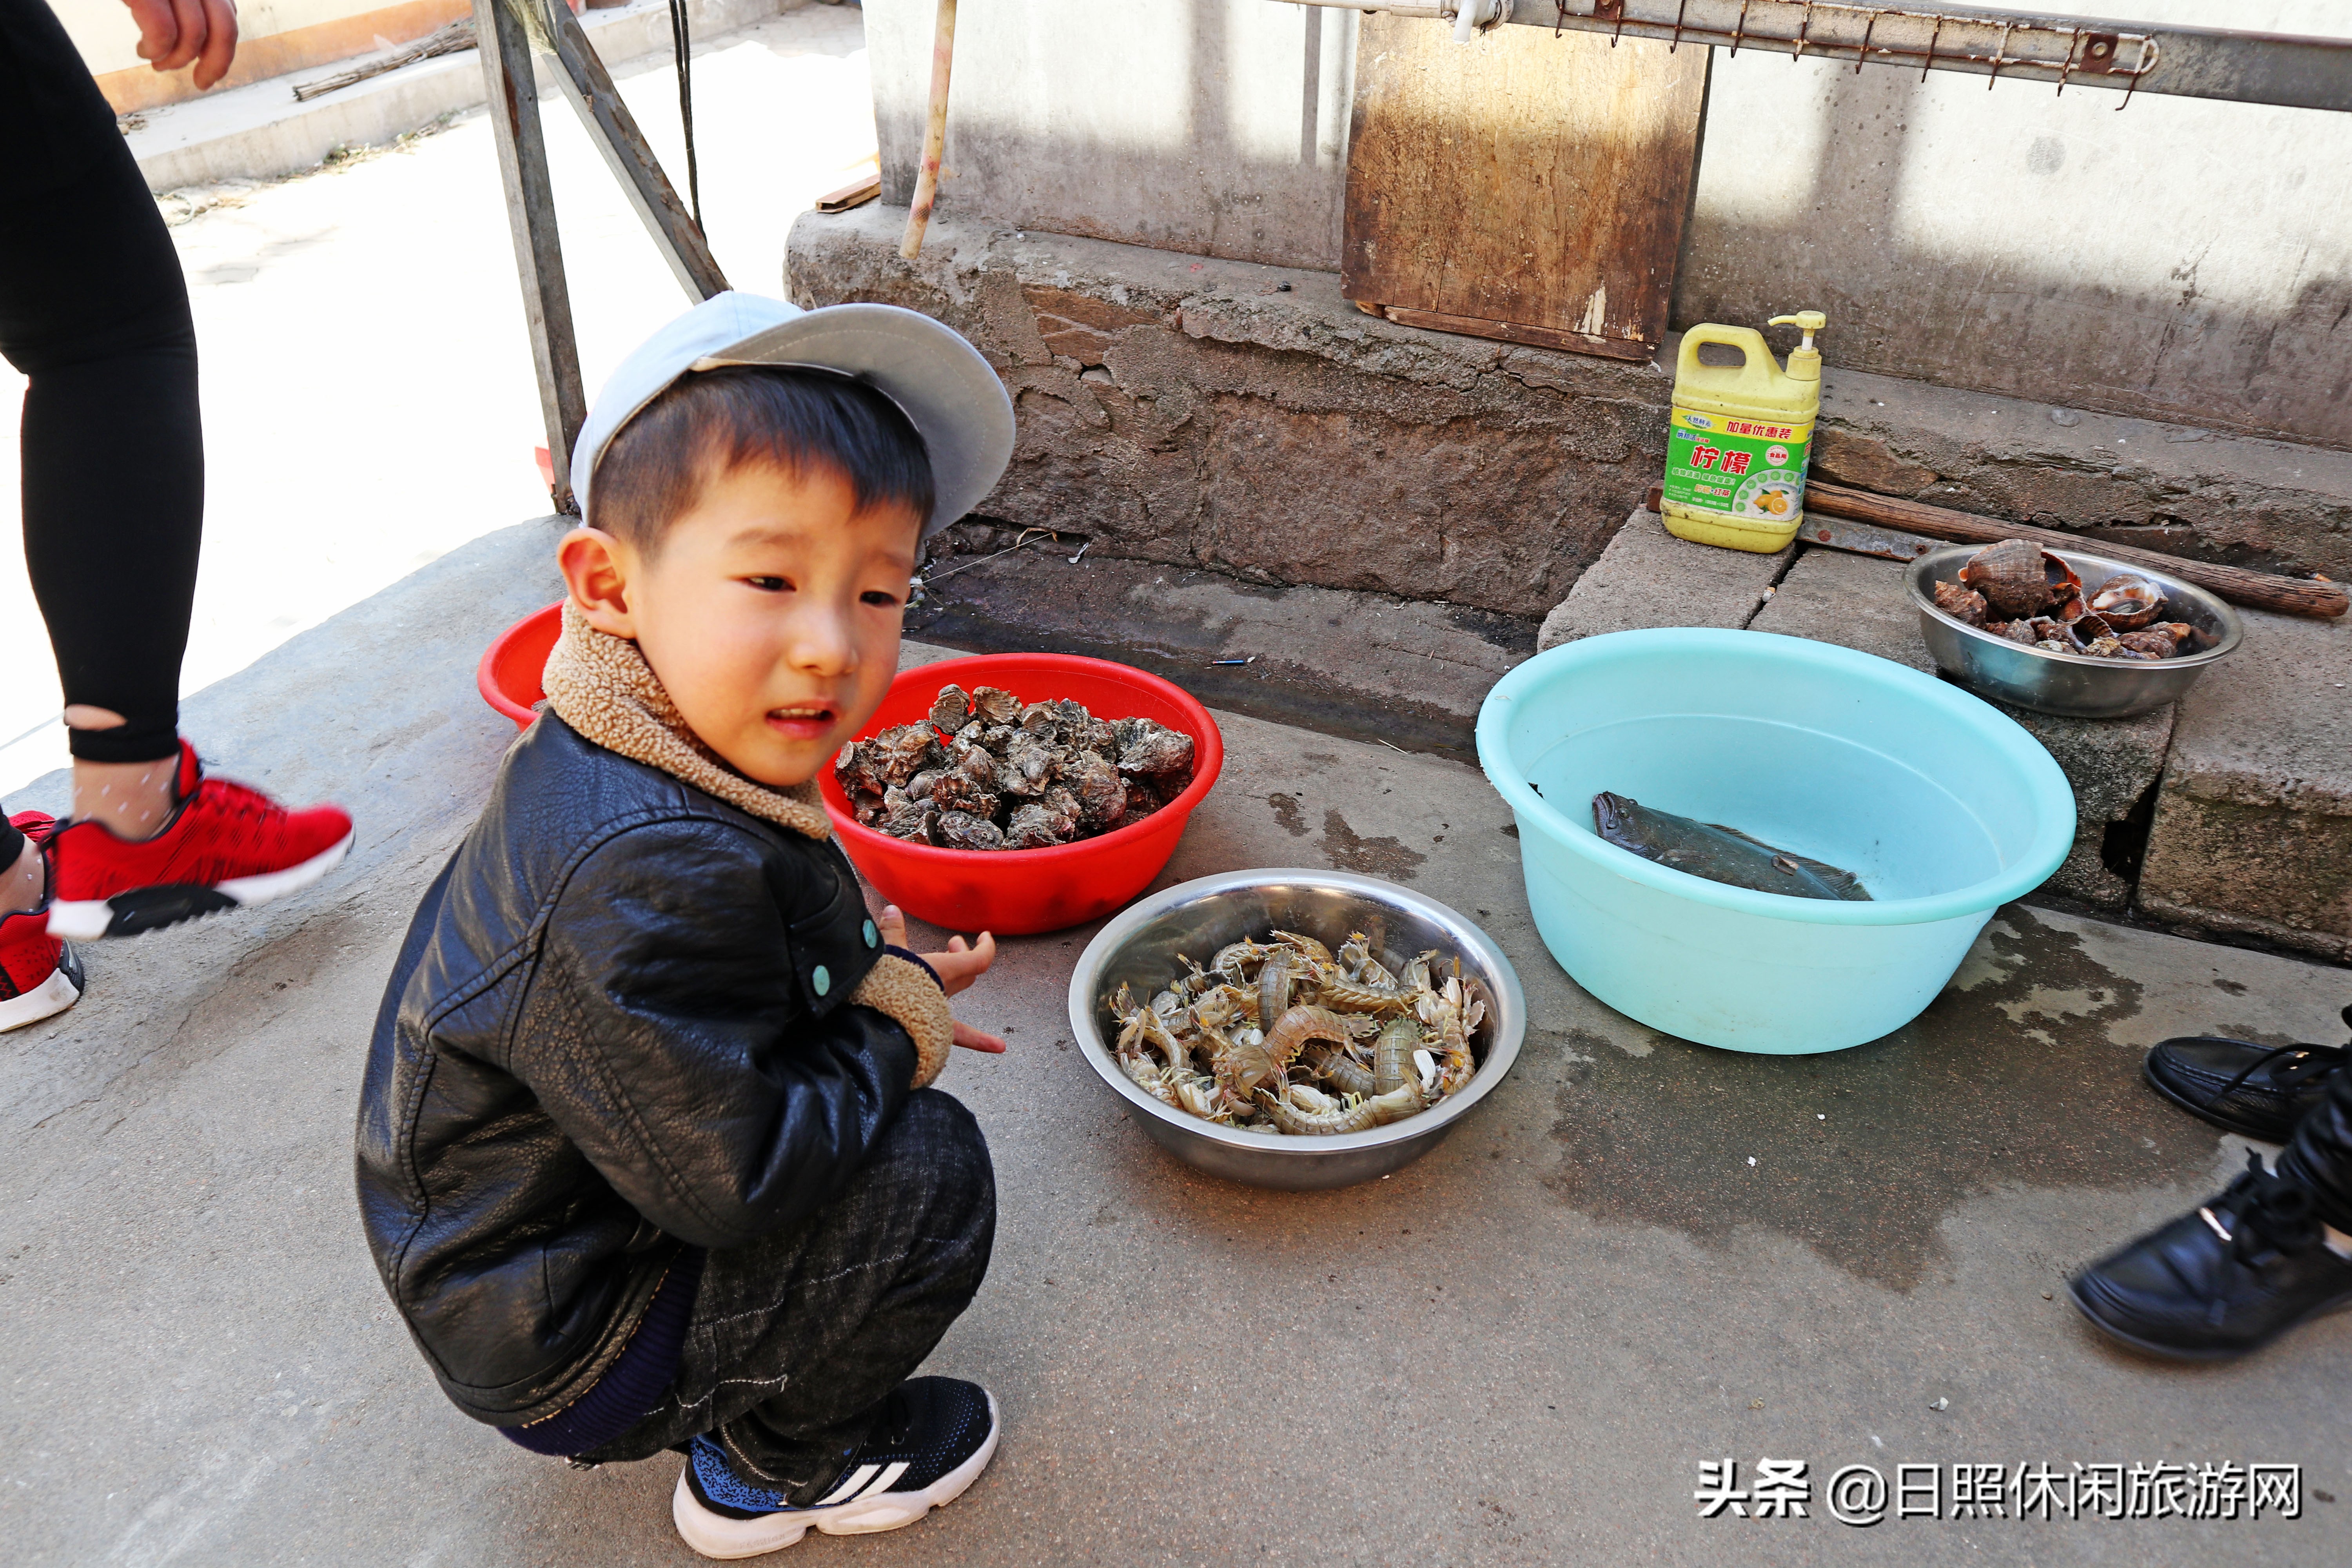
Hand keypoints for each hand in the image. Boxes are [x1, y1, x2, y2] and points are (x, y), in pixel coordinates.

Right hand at [121, 0, 239, 89]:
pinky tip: (145, 50)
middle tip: (200, 82)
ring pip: (194, 33)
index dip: (222, 50)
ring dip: (176, 59)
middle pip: (224, 27)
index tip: (207, 71)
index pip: (227, 16)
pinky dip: (157, 49)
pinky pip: (162, 29)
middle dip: (216, 64)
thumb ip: (185, 3)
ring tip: (156, 60)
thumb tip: (203, 44)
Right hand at [876, 906, 1003, 1054]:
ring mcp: (940, 1013)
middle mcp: (945, 991)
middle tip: (953, 943)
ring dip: (961, 979)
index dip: (986, 948)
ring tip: (953, 965)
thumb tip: (892, 909)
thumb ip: (892, 932)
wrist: (876, 1025)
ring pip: (958, 994)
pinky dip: (978, 1040)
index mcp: (941, 971)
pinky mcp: (930, 1031)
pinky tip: (1000, 1048)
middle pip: (966, 973)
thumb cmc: (883, 985)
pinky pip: (958, 1034)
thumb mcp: (886, 954)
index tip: (986, 936)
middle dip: (963, 955)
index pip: (978, 959)